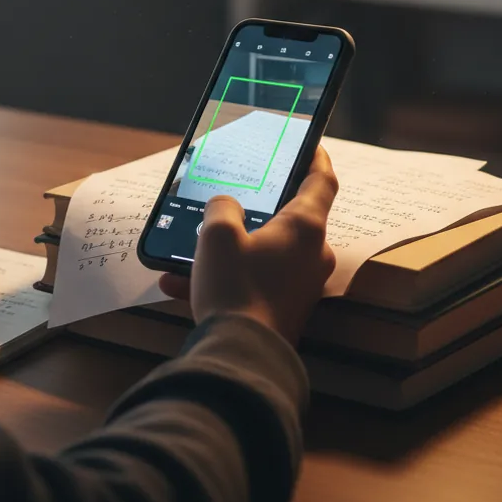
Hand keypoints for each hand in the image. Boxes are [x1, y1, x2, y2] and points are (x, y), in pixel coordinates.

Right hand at [158, 144, 337, 345]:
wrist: (240, 357)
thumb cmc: (235, 288)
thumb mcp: (216, 235)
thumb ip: (222, 208)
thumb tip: (226, 206)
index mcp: (305, 227)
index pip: (322, 179)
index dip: (316, 157)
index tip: (310, 144)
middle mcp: (312, 254)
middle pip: (289, 217)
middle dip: (257, 207)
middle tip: (234, 194)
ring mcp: (300, 285)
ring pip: (263, 252)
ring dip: (229, 248)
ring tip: (189, 250)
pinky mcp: (284, 308)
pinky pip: (253, 281)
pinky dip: (224, 276)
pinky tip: (180, 282)